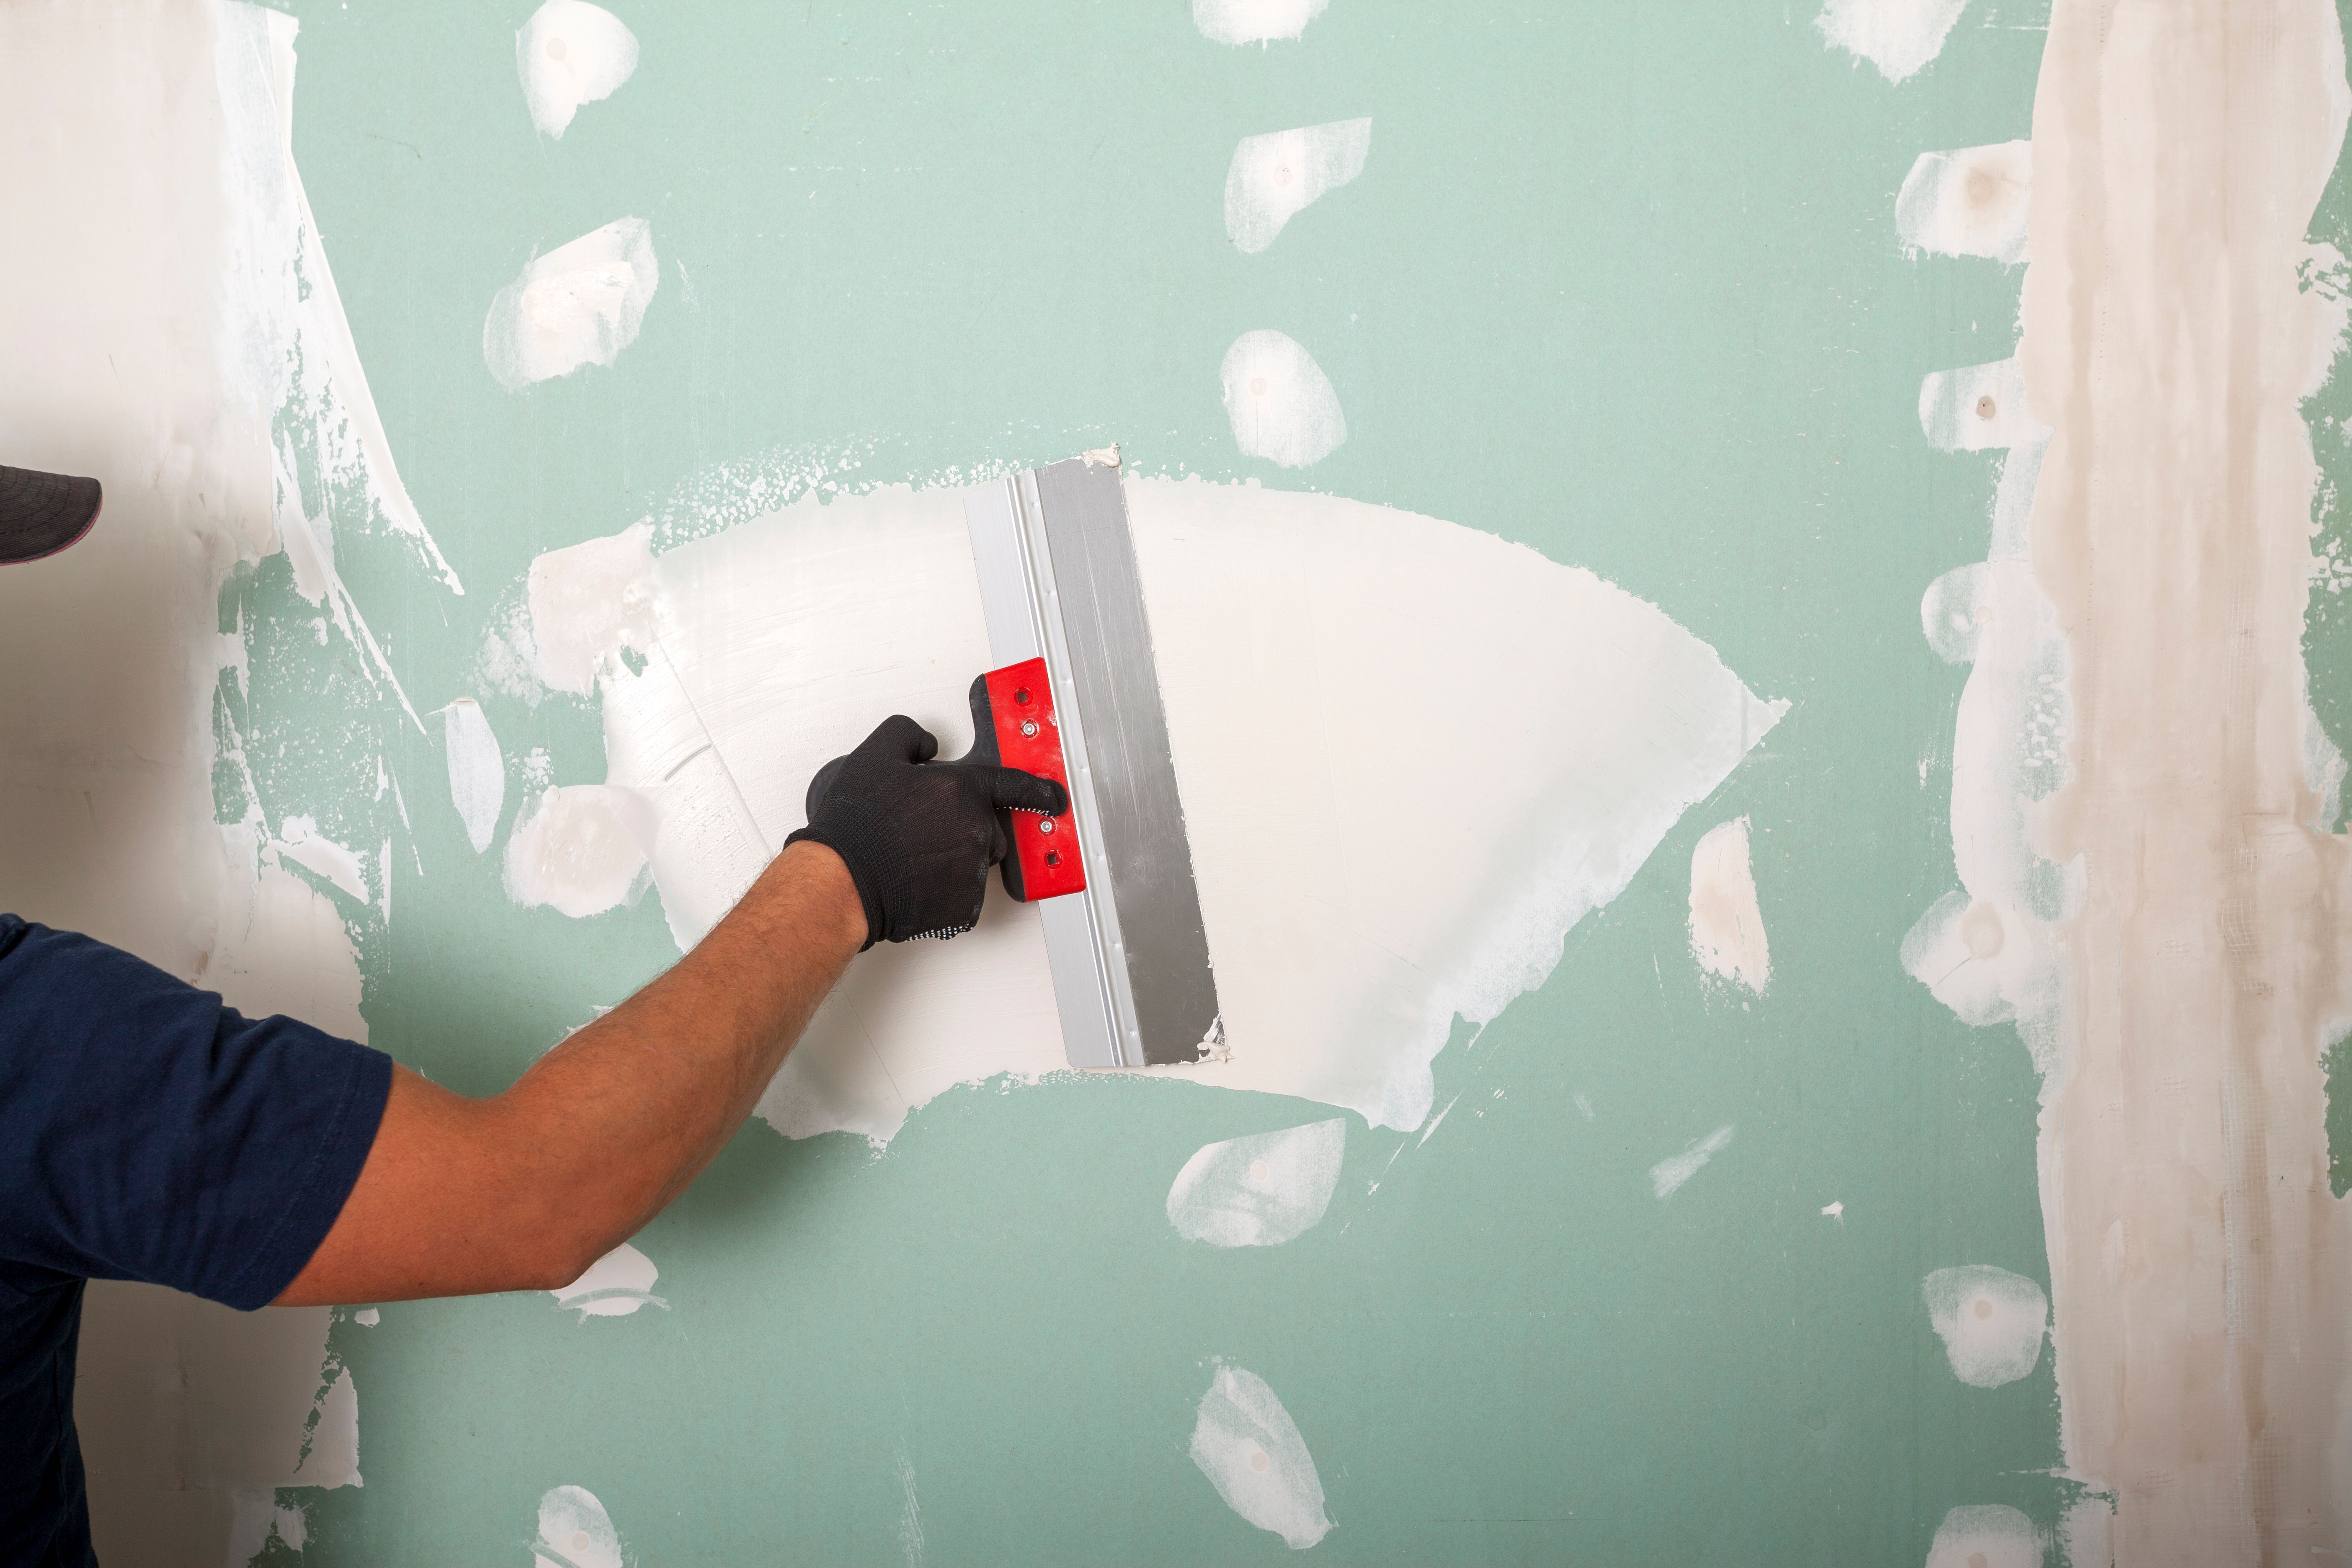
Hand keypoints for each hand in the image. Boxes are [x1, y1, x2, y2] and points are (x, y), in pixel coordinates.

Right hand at [785, 714, 1067, 945]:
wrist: (841, 881)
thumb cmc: (855, 826)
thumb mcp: (874, 755)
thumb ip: (908, 735)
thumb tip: (926, 744)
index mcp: (961, 790)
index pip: (1013, 784)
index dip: (1037, 789)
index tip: (1054, 796)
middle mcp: (975, 830)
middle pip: (988, 829)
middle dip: (964, 829)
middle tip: (923, 833)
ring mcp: (972, 871)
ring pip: (976, 863)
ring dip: (954, 860)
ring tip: (913, 858)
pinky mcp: (964, 907)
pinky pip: (964, 896)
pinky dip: (945, 892)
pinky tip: (915, 882)